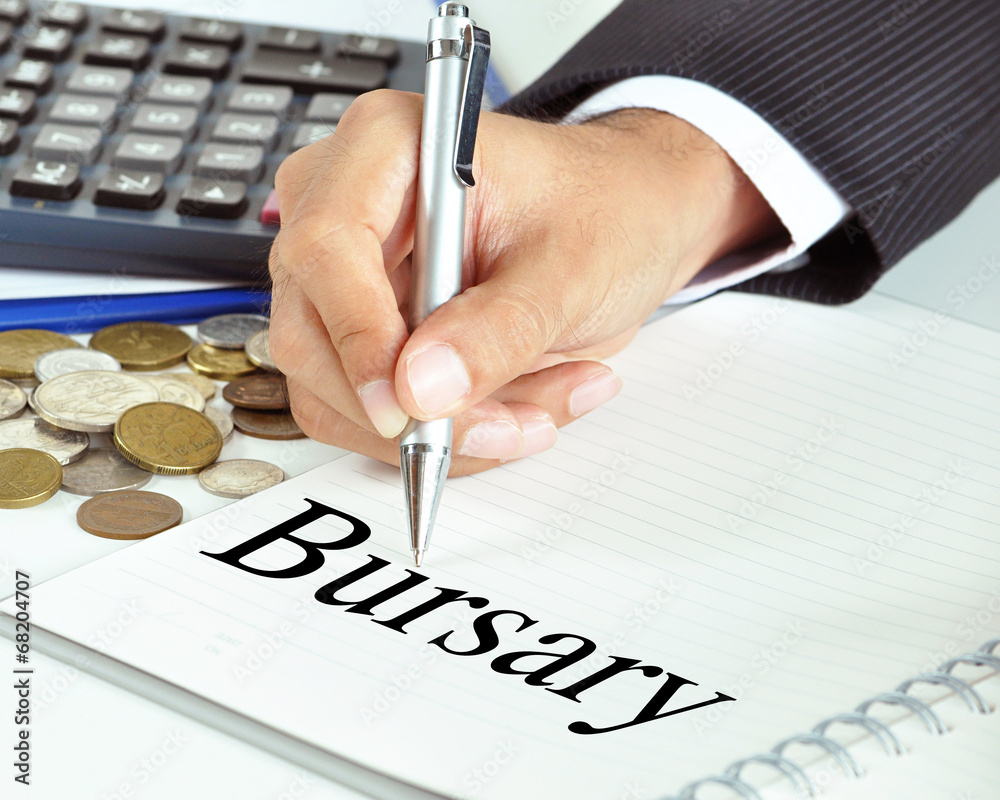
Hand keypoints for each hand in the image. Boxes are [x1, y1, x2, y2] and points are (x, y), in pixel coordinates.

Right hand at [268, 90, 780, 474]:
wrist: (627, 221)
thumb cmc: (604, 208)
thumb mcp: (574, 264)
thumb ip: (501, 326)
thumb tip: (422, 389)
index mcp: (385, 148)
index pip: (326, 247)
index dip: (358, 337)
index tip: (408, 406)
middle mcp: (346, 208)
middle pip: (312, 335)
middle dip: (414, 407)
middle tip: (515, 425)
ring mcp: (346, 278)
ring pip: (337, 392)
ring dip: (443, 429)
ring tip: (544, 407)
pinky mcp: (364, 335)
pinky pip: (369, 414)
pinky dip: (446, 433)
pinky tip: (521, 407)